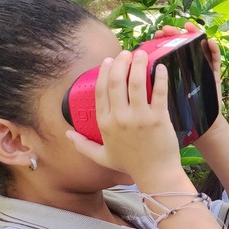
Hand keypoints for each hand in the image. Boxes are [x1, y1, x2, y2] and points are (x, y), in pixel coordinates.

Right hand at [66, 50, 185, 186]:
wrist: (155, 175)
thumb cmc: (130, 165)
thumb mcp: (102, 156)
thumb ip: (82, 145)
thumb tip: (67, 134)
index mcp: (105, 124)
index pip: (100, 91)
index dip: (103, 72)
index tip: (108, 61)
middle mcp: (119, 118)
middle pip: (116, 82)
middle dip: (120, 63)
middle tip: (127, 53)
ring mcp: (139, 118)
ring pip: (136, 83)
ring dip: (138, 64)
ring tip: (142, 53)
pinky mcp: (158, 119)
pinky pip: (158, 93)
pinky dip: (160, 78)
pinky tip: (161, 67)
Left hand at [155, 22, 227, 140]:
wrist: (198, 128)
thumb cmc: (176, 115)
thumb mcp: (160, 101)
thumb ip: (149, 86)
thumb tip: (135, 72)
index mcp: (170, 70)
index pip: (165, 48)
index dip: (160, 40)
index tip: (155, 35)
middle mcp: (184, 66)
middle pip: (179, 43)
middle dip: (172, 34)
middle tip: (166, 30)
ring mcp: (199, 68)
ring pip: (196, 46)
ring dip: (191, 35)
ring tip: (187, 28)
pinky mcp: (212, 75)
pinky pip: (214, 60)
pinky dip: (213, 50)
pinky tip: (210, 42)